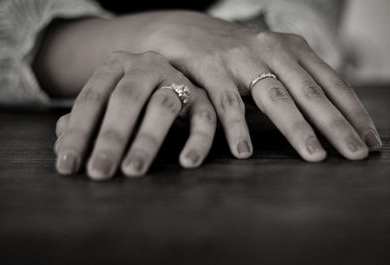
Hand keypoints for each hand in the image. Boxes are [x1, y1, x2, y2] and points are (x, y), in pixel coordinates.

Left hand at [54, 51, 215, 179]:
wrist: (167, 75)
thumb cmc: (130, 100)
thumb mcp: (106, 105)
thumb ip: (84, 122)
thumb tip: (63, 146)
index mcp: (116, 65)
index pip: (92, 97)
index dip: (78, 132)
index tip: (67, 165)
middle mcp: (147, 66)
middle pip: (126, 98)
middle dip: (111, 137)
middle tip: (98, 172)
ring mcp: (177, 79)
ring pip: (163, 107)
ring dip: (147, 140)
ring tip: (132, 171)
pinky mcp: (203, 98)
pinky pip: (205, 118)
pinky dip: (198, 140)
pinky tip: (187, 163)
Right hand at [141, 11, 381, 160]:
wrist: (184, 29)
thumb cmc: (232, 52)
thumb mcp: (269, 58)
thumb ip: (293, 80)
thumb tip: (325, 115)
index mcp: (292, 48)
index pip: (331, 83)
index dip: (353, 113)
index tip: (369, 142)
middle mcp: (272, 49)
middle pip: (310, 92)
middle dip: (336, 125)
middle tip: (355, 155)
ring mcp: (241, 57)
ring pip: (275, 96)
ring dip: (297, 128)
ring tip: (314, 157)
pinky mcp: (210, 68)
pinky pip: (227, 102)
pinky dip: (237, 127)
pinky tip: (244, 152)